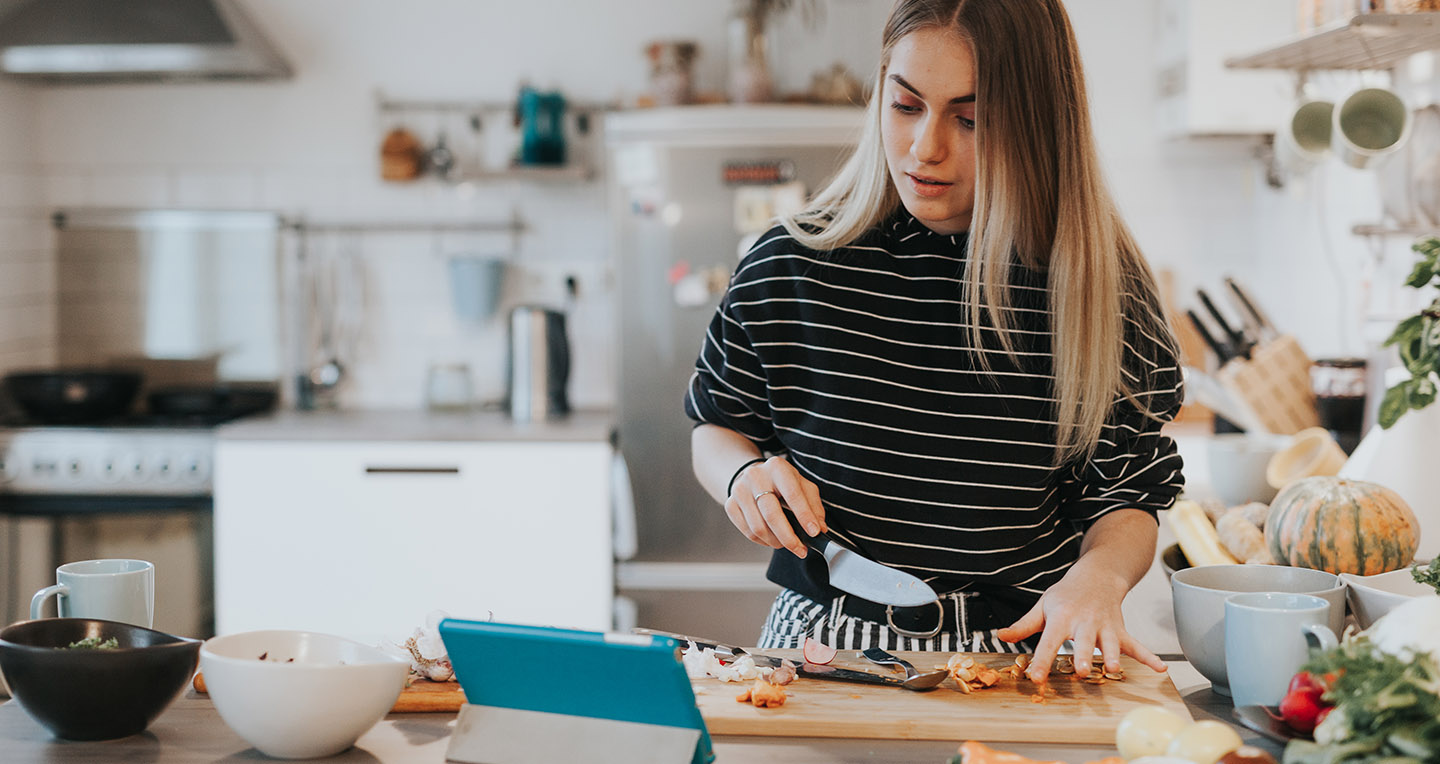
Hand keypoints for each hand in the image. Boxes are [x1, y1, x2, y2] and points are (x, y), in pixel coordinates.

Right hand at [725, 456, 824, 558]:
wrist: (753, 476)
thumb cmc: (781, 483)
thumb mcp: (802, 486)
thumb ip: (813, 506)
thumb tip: (819, 528)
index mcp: (777, 467)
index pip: (792, 494)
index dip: (804, 516)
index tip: (813, 533)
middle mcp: (755, 476)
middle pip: (771, 514)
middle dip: (788, 537)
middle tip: (800, 549)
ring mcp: (740, 491)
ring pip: (758, 527)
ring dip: (776, 542)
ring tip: (787, 543)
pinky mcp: (730, 504)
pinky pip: (748, 532)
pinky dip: (763, 541)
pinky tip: (772, 539)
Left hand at [995, 570, 1165, 682]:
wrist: (1096, 576)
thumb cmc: (1066, 596)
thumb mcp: (1042, 606)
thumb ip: (1024, 625)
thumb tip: (1001, 636)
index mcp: (1061, 618)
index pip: (1048, 641)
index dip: (1041, 660)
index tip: (1036, 677)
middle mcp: (1084, 623)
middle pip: (1083, 642)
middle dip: (1083, 656)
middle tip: (1081, 671)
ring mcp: (1104, 626)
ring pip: (1110, 642)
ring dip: (1113, 655)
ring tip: (1114, 669)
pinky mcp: (1120, 630)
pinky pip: (1136, 644)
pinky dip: (1149, 657)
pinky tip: (1160, 669)